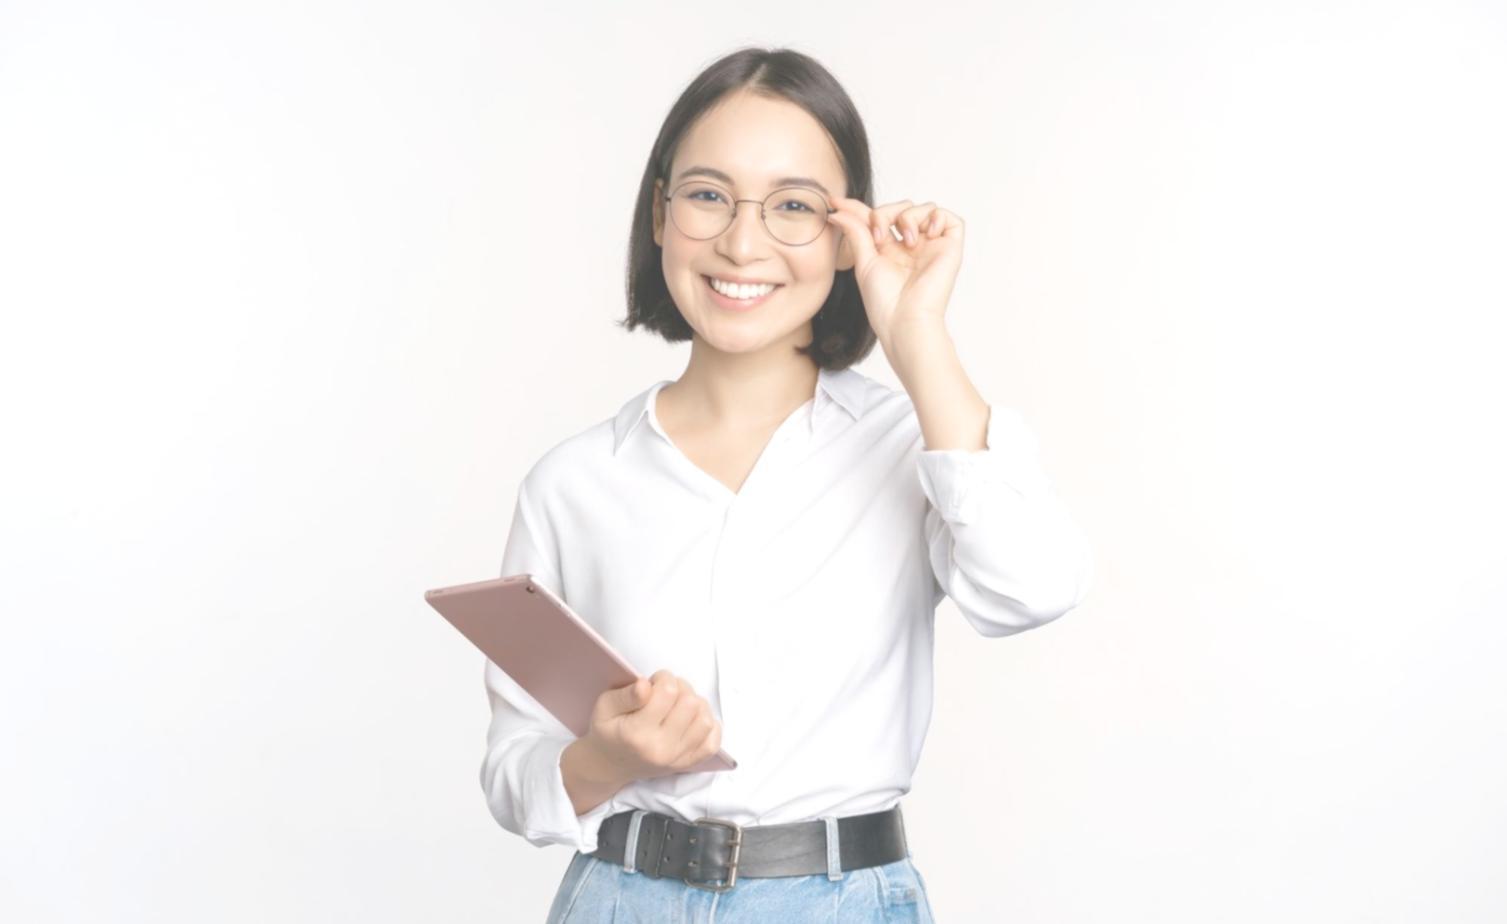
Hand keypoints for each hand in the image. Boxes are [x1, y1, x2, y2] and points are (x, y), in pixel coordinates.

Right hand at [579, 669, 723, 783]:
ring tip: (677, 704)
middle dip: (680, 688)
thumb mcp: (604, 707)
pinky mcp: (688, 763)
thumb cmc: (608, 731)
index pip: (668, 692)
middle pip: (690, 703)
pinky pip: (713, 742)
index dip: (663, 678)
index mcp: (637, 733)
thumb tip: (646, 684)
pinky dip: (707, 725)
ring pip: (705, 719)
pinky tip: (690, 719)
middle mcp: (661, 749)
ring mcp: (677, 758)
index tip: (654, 682)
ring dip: (695, 704)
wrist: (610, 765)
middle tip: (665, 692)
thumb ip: (625, 695)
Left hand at [825, 196, 963, 349]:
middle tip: (878, 238)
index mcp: (890, 250)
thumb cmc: (884, 301)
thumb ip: (855, 232)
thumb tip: (838, 211)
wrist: (904, 319)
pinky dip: (936, 217)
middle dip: (884, 213)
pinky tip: (925, 235)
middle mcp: (912, 246)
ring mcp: (931, 246)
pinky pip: (950, 218)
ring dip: (908, 216)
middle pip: (901, 206)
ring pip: (924, 207)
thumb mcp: (863, 261)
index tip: (834, 201)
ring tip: (907, 243)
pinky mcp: (950, 248)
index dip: (857, 207)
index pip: (877, 218)